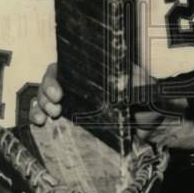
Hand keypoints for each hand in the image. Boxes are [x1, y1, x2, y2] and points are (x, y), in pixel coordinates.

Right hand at [28, 62, 193, 149]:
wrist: (154, 125)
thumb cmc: (148, 99)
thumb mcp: (143, 87)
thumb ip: (133, 84)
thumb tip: (121, 86)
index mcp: (92, 72)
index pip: (64, 67)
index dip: (54, 77)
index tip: (58, 93)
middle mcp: (79, 85)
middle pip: (50, 82)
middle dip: (45, 93)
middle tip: (56, 107)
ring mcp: (73, 104)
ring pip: (44, 99)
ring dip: (39, 107)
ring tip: (47, 118)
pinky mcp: (72, 124)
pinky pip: (48, 118)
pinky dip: (39, 119)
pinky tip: (41, 125)